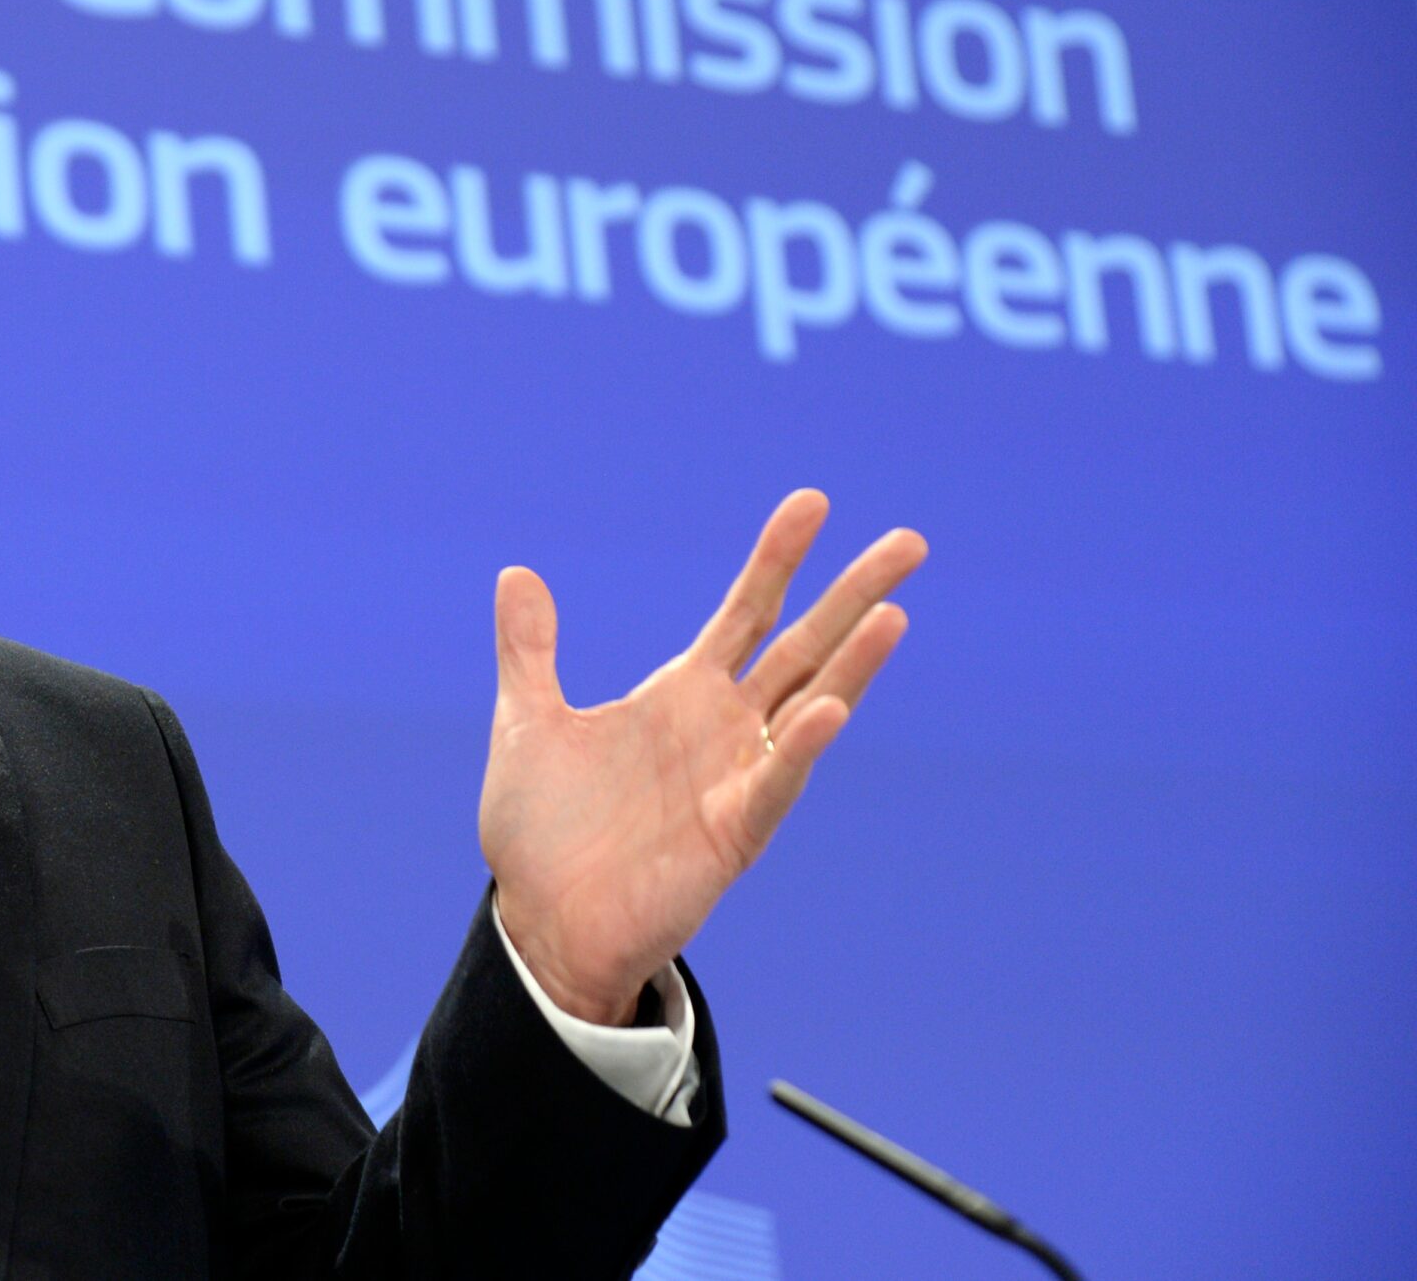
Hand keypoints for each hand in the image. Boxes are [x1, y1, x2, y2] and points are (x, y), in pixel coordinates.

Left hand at [478, 490, 924, 1023]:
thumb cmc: (543, 833)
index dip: (777, 559)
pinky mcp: (732, 834)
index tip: (813, 502)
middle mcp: (722, 730)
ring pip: (809, 707)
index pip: (745, 612)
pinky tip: (826, 708)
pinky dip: (800, 747)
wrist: (541, 924)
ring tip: (893, 613)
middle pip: (803, 646)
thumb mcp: (528, 722)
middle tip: (910, 543)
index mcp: (681, 696)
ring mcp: (735, 780)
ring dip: (852, 664)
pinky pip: (774, 783)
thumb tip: (516, 574)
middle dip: (853, 595)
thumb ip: (530, 650)